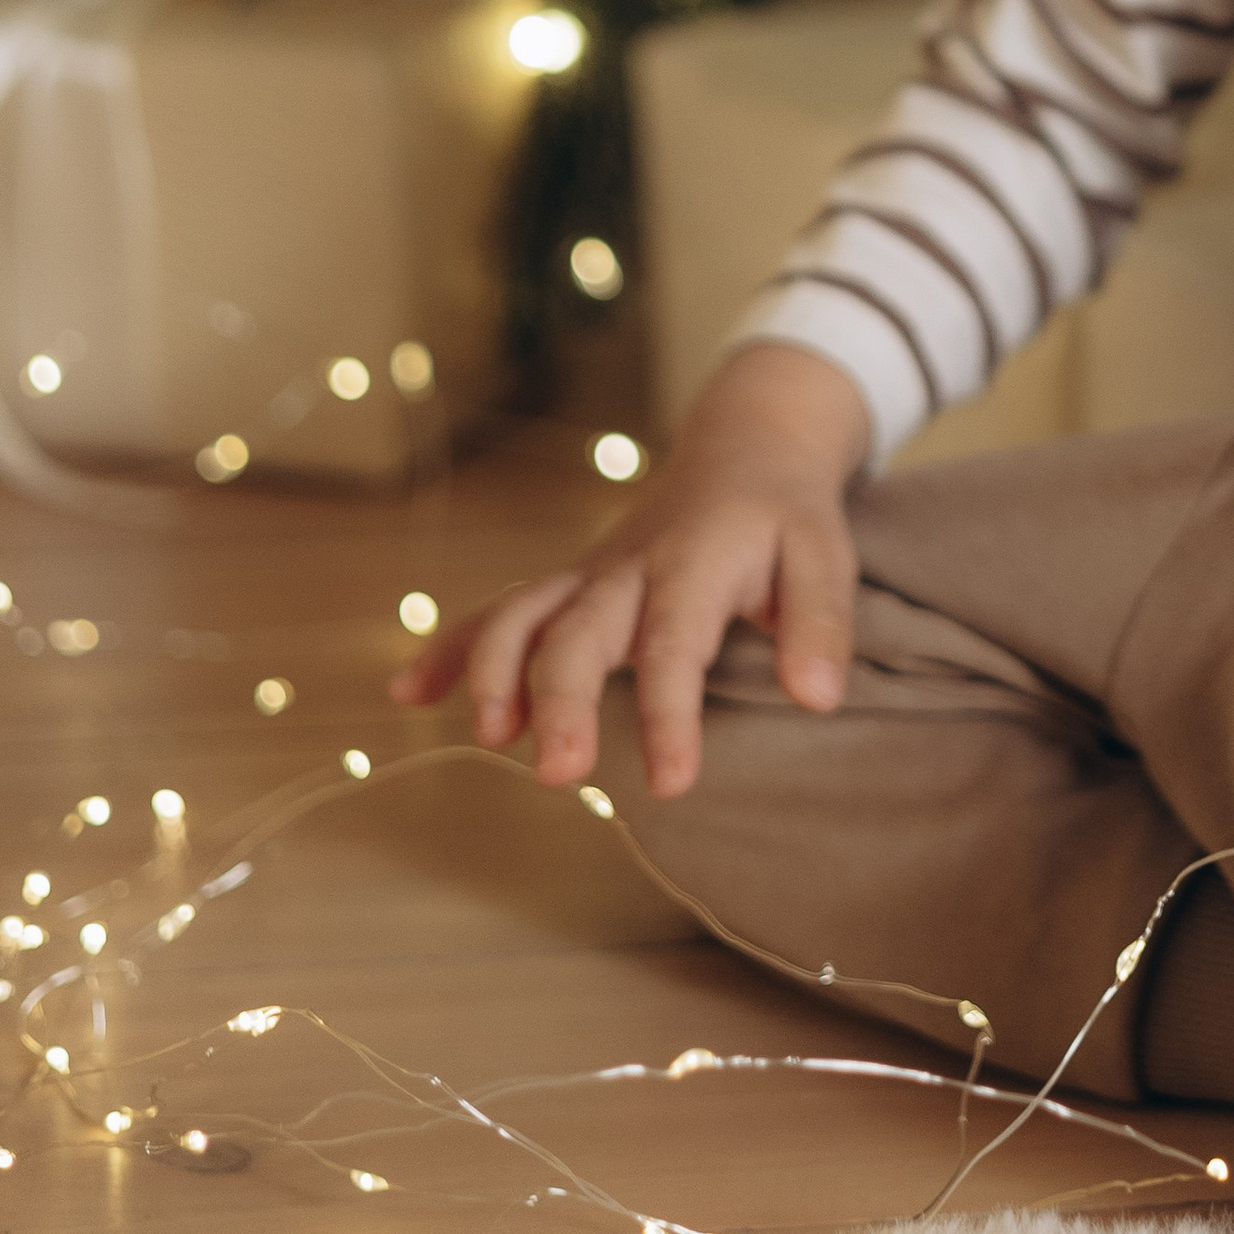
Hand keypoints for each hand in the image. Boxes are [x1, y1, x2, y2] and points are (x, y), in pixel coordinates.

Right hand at [389, 342, 873, 801]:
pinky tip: (407, 694)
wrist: (745, 449)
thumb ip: (821, 624)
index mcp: (696, 563)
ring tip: (487, 737)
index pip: (675, 643)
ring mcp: (590, 575)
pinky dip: (450, 646)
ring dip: (494, 670)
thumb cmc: (787, 517)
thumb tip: (819, 698)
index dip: (671, 713)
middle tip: (558, 775)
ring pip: (524, 612)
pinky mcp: (568, 585)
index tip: (672, 783)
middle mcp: (631, 568)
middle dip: (561, 699)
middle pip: (579, 631)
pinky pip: (500, 611)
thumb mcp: (825, 556)